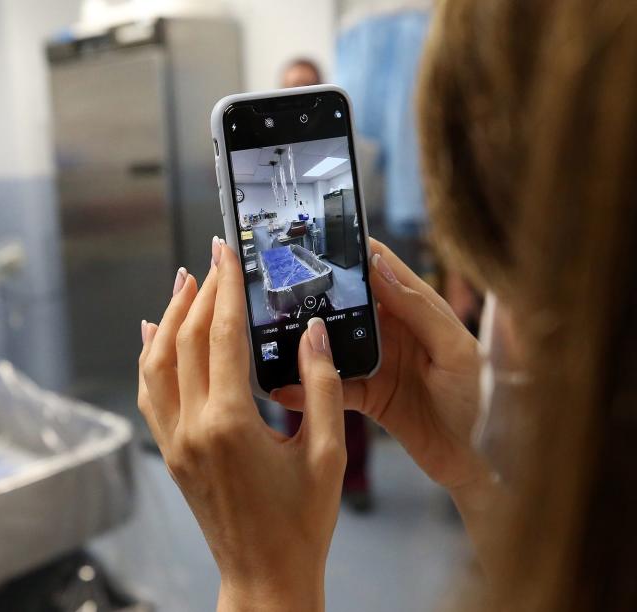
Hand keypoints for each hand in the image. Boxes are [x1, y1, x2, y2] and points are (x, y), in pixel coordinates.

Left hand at [138, 238, 344, 611]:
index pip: (221, 336)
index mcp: (229, 423)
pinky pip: (149, 393)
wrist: (265, 576)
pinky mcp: (170, 452)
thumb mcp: (327, 453)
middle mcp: (191, 427)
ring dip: (168, 318)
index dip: (224, 288)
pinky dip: (149, 357)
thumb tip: (313, 331)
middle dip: (197, 292)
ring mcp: (174, 441)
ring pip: (155, 363)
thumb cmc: (301, 523)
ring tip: (184, 284)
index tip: (226, 253)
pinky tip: (153, 334)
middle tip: (211, 258)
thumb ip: (321, 386)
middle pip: (183, 340)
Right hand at [271, 239, 486, 493]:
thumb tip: (380, 267)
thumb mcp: (455, 349)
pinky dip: (308, 388)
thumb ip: (419, 309)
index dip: (355, 249)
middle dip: (317, 292)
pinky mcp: (367, 395)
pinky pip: (332, 386)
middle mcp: (394, 330)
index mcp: (419, 309)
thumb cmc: (479, 399)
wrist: (478, 461)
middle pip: (349, 302)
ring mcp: (378, 362)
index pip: (383, 267)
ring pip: (333, 343)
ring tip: (271, 334)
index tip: (320, 235)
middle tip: (279, 283)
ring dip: (306, 341)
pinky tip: (283, 388)